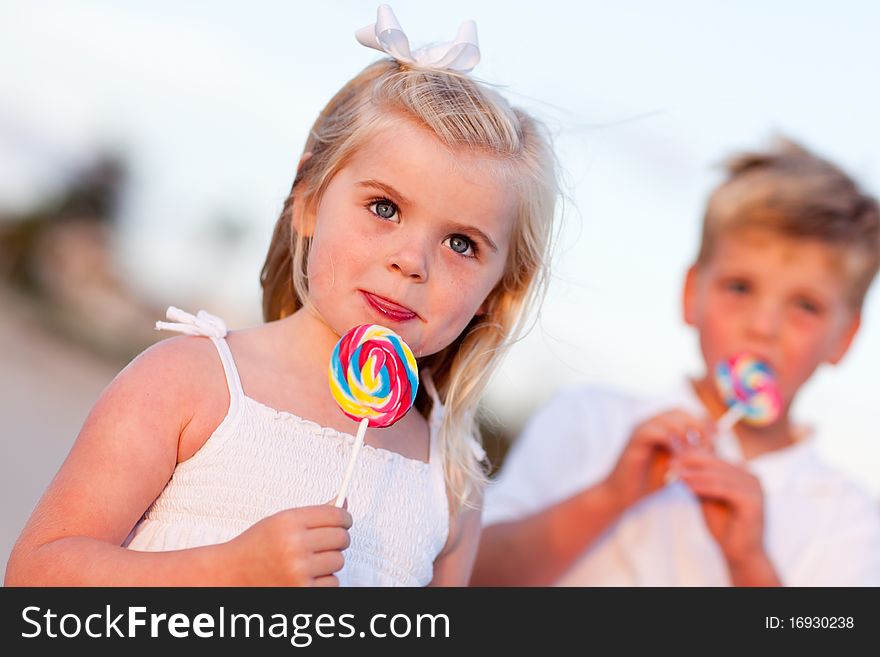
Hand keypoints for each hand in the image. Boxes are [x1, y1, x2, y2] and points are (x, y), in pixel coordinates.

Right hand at [224, 501, 351, 585]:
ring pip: (338, 561)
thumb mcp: (280, 522)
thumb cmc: (255, 548)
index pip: (336, 515)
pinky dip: (324, 581)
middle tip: (327, 542)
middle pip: (341, 538)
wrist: (230, 575)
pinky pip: (333, 583)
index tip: (344, 522)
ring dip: (329, 562)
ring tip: (309, 561)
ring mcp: (299, 570)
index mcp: (289, 522)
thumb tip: (343, 503)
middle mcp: (295, 545)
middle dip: (338, 540)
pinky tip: (307, 576)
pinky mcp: (302, 592)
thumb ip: (313, 514)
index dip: (344, 518)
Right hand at [601, 410, 712, 513]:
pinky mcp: (634, 441)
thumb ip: (689, 452)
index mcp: (658, 426)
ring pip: (667, 418)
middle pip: (678, 411)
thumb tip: (713, 445)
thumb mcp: (675, 463)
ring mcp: (640, 430)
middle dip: (697, 424)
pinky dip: (670, 441)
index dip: (702, 419)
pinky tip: (679, 457)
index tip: (717, 435)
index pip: (684, 412)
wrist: (622, 494)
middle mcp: (648, 423)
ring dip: (685, 433)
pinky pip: (655, 432)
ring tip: (696, 451)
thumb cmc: (649, 480)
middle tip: (709, 442)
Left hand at [673, 449, 766, 567]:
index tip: (670, 456)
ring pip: (719, 474)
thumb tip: (676, 459)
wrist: (739, 554)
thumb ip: (697, 479)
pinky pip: (724, 488)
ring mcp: (755, 487)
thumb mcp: (706, 497)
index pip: (714, 457)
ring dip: (694, 473)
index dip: (691, 455)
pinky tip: (688, 487)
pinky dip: (704, 486)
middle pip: (716, 462)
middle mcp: (751, 476)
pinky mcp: (754, 500)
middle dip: (691, 461)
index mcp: (742, 473)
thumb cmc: (722, 526)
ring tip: (675, 473)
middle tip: (670, 462)